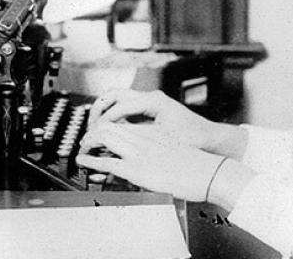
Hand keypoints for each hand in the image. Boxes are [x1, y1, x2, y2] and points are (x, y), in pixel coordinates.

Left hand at [76, 122, 224, 201]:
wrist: (209, 172)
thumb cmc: (197, 164)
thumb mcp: (173, 148)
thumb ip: (157, 147)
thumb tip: (148, 156)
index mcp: (153, 131)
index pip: (122, 121)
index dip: (105, 125)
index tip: (99, 132)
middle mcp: (144, 138)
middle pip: (108, 124)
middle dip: (92, 131)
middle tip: (86, 140)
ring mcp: (139, 152)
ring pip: (104, 137)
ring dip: (89, 142)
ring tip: (83, 148)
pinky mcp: (137, 169)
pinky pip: (106, 162)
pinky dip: (90, 160)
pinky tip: (83, 161)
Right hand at [85, 89, 221, 152]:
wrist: (210, 138)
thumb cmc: (193, 138)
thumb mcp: (163, 140)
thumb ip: (137, 137)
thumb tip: (114, 140)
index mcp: (153, 101)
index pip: (119, 105)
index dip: (103, 120)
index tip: (93, 133)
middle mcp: (151, 97)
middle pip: (114, 94)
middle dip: (99, 109)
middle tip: (89, 126)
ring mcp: (150, 101)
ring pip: (119, 98)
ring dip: (105, 110)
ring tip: (96, 127)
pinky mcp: (150, 109)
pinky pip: (126, 107)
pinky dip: (114, 115)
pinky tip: (110, 129)